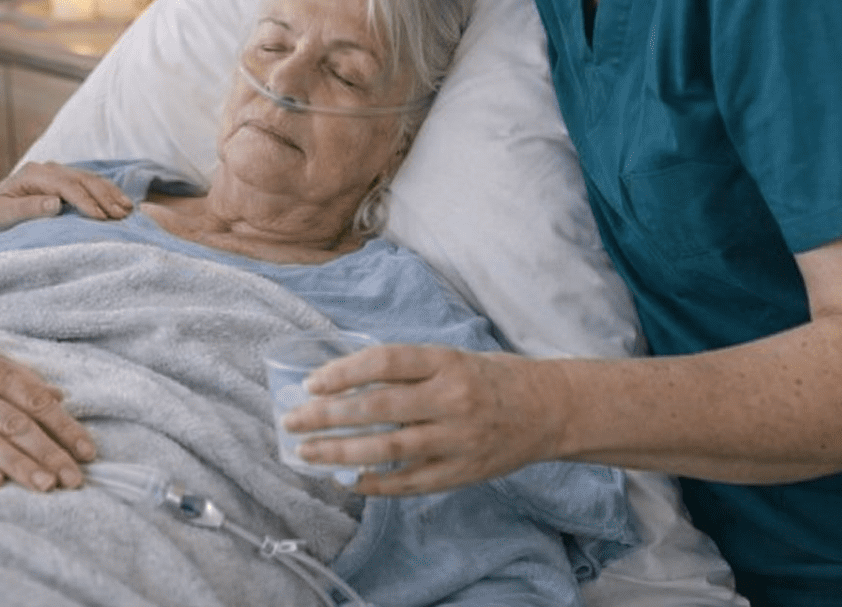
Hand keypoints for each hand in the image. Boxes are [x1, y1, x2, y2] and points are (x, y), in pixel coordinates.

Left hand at [0, 161, 132, 252]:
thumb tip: (56, 202)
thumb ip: (28, 208)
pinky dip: (107, 191)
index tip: (100, 217)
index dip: (85, 201)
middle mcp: (48, 168)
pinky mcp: (65, 179)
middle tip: (121, 215)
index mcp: (33, 174)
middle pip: (82, 179)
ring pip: (90, 179)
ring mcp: (58, 172)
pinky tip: (121, 202)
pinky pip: (90, 182)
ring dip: (110, 193)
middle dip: (104, 197)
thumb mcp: (3, 214)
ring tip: (127, 209)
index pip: (65, 185)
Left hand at [282, 344, 567, 495]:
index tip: (310, 383)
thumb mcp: (450, 358)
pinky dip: (374, 483)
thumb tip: (341, 383)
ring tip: (307, 454)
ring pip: (388, 449)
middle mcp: (451, 399)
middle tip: (292, 420)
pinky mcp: (462, 472)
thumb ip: (405, 371)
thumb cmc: (489, 377)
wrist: (549, 409)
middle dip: (327, 416)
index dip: (342, 372)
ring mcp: (457, 439)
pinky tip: (347, 480)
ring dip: (340, 453)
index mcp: (446, 362)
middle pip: (378, 408)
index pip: (384, 362)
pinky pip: (409, 482)